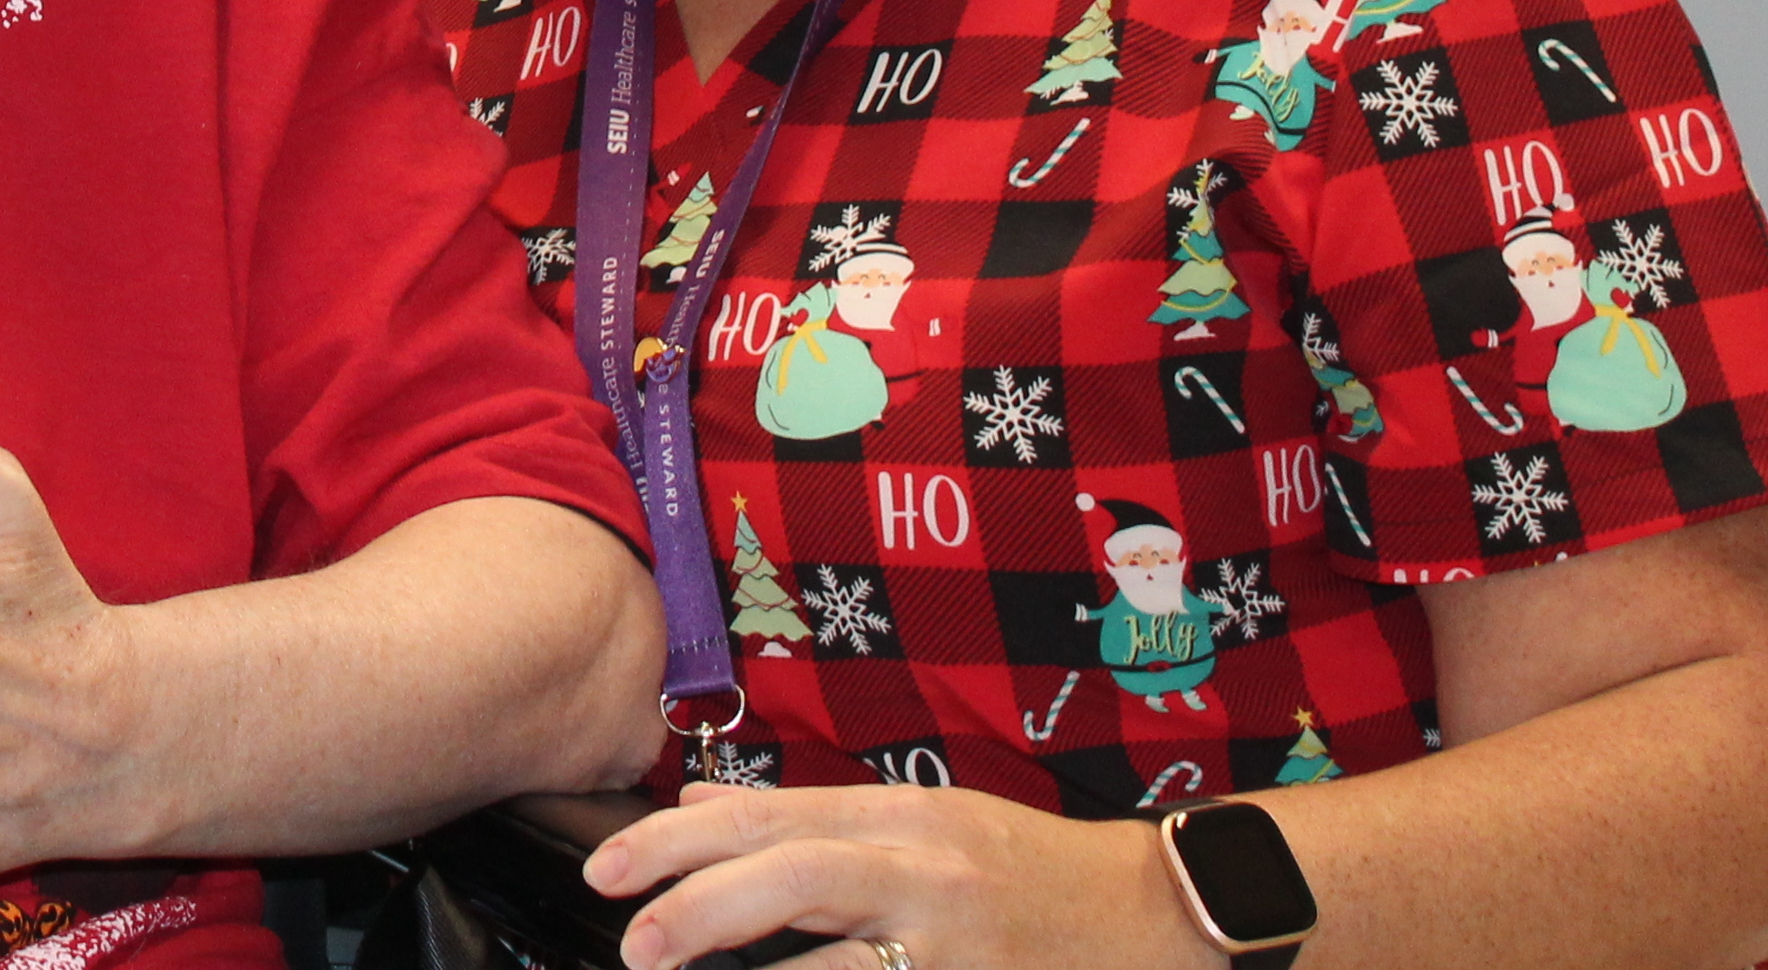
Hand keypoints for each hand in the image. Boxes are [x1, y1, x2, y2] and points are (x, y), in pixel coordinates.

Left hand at [584, 779, 1195, 969]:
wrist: (1160, 915)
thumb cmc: (1032, 872)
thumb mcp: (920, 824)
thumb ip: (811, 823)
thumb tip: (699, 813)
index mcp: (901, 819)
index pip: (766, 819)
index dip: (675, 844)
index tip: (606, 870)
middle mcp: (925, 871)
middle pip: (789, 872)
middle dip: (694, 904)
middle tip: (630, 941)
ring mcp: (955, 942)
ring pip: (834, 961)